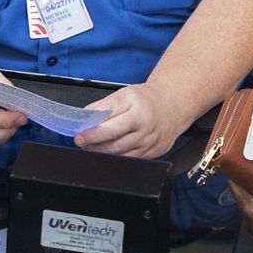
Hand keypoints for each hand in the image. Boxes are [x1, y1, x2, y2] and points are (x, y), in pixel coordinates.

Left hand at [75, 83, 189, 158]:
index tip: (80, 134)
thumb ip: (104, 105)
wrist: (173, 105)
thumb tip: (85, 117)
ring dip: (102, 152)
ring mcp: (150, 141)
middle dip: (94, 144)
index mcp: (137, 109)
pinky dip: (116, 157)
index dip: (92, 131)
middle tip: (82, 142)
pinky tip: (108, 151)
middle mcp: (145, 126)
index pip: (110, 123)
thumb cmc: (147, 99)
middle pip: (115, 142)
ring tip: (91, 146)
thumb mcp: (125, 94)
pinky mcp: (153, 152)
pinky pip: (131, 159)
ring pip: (121, 153)